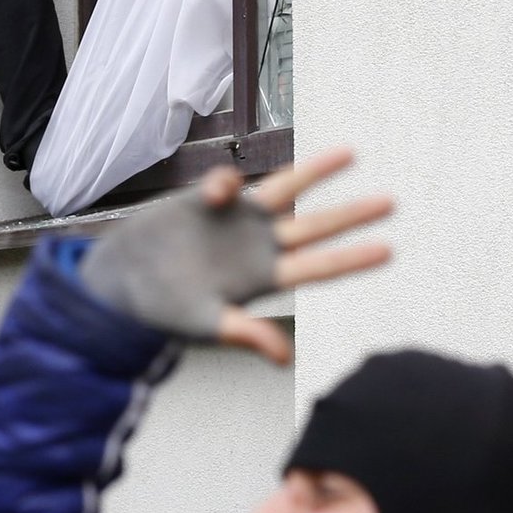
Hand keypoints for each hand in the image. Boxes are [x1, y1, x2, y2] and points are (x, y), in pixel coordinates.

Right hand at [79, 149, 392, 364]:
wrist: (121, 284)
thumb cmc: (164, 311)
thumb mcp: (206, 324)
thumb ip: (245, 334)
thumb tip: (284, 359)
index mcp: (263, 278)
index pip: (317, 267)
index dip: (351, 258)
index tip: (388, 249)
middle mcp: (257, 246)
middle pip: (314, 227)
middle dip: (351, 215)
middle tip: (391, 203)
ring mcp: (235, 221)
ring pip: (285, 192)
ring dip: (316, 174)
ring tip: (352, 153)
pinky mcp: (206, 201)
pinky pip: (227, 183)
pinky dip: (227, 182)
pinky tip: (215, 193)